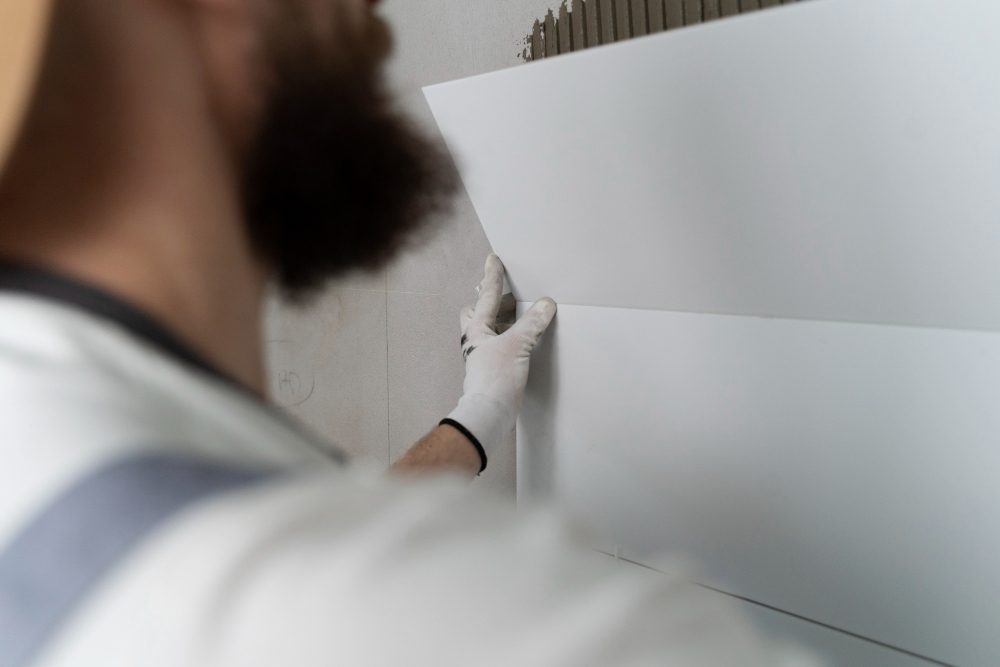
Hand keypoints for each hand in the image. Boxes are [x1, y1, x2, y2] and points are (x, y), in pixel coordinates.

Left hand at [442, 254, 556, 470]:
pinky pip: (502, 346)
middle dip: (494, 303)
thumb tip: (545, 304)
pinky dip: (512, 339)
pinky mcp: (493, 371)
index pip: (487, 296)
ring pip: (491, 331)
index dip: (492, 276)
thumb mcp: (518, 344)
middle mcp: (476, 342)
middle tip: (511, 295)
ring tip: (524, 318)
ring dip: (506, 322)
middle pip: (481, 313)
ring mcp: (483, 357)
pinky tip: (524, 343)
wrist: (489, 413)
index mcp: (477, 330)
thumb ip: (533, 322)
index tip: (493, 260)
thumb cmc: (494, 381)